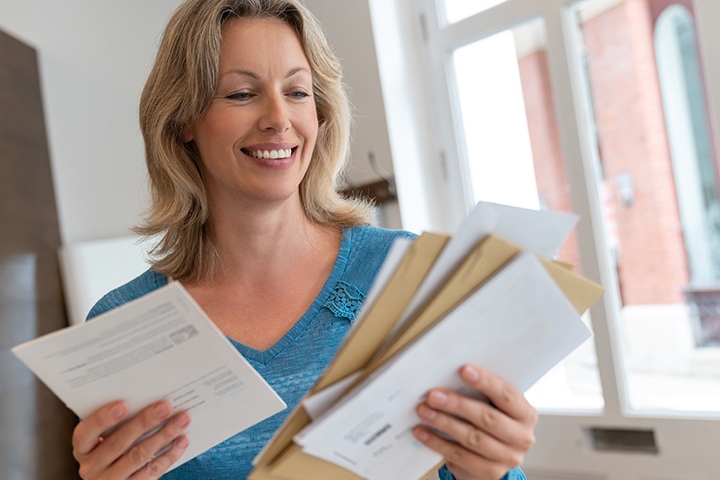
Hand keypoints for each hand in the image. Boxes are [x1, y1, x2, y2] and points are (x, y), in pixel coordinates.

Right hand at [72, 399, 190, 479]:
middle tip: (165, 406)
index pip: (86, 433)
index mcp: (83, 447)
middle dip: (144, 422)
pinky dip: (169, 455)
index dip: (103, 418)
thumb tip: (148, 394)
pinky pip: (151, 472)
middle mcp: (91, 466)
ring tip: (181, 419)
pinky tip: (181, 441)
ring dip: (163, 436)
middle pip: (118, 443)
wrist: (112, 478)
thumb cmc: (112, 444)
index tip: (123, 404)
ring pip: (138, 456)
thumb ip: (119, 419)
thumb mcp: (106, 434)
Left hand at [413, 365, 536, 479]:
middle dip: (457, 404)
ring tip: (424, 411)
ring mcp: (506, 458)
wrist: (495, 456)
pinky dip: (437, 443)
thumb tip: (451, 373)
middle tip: (433, 395)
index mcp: (525, 414)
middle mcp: (521, 438)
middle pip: (487, 418)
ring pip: (472, 438)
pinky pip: (459, 456)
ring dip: (443, 423)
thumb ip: (483, 392)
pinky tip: (423, 432)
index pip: (506, 395)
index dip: (485, 382)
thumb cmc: (493, 420)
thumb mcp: (495, 405)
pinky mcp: (489, 473)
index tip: (463, 370)